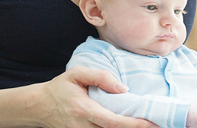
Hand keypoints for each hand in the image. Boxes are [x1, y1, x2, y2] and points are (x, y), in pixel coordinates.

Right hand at [35, 66, 156, 127]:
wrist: (39, 106)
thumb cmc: (60, 87)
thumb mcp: (77, 74)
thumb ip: (101, 77)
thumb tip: (123, 88)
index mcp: (83, 109)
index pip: (112, 121)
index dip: (132, 124)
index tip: (149, 123)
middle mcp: (83, 126)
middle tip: (157, 125)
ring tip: (148, 126)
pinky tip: (128, 126)